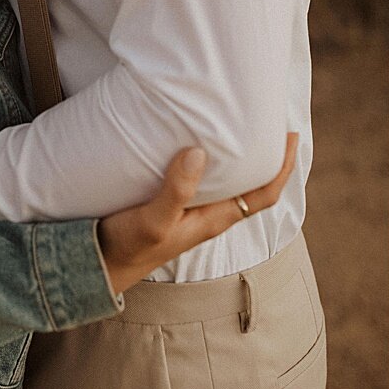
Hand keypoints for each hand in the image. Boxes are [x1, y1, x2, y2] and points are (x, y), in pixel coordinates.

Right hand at [96, 133, 297, 296]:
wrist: (96, 268)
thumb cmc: (127, 248)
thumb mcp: (153, 221)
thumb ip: (176, 191)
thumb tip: (200, 152)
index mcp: (214, 219)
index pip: (264, 195)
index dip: (283, 167)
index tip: (292, 136)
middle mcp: (209, 214)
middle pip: (252, 185)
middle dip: (266, 156)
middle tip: (268, 120)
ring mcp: (191, 210)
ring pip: (228, 181)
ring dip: (239, 155)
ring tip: (239, 122)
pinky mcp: (173, 204)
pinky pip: (203, 179)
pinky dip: (211, 159)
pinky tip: (198, 140)